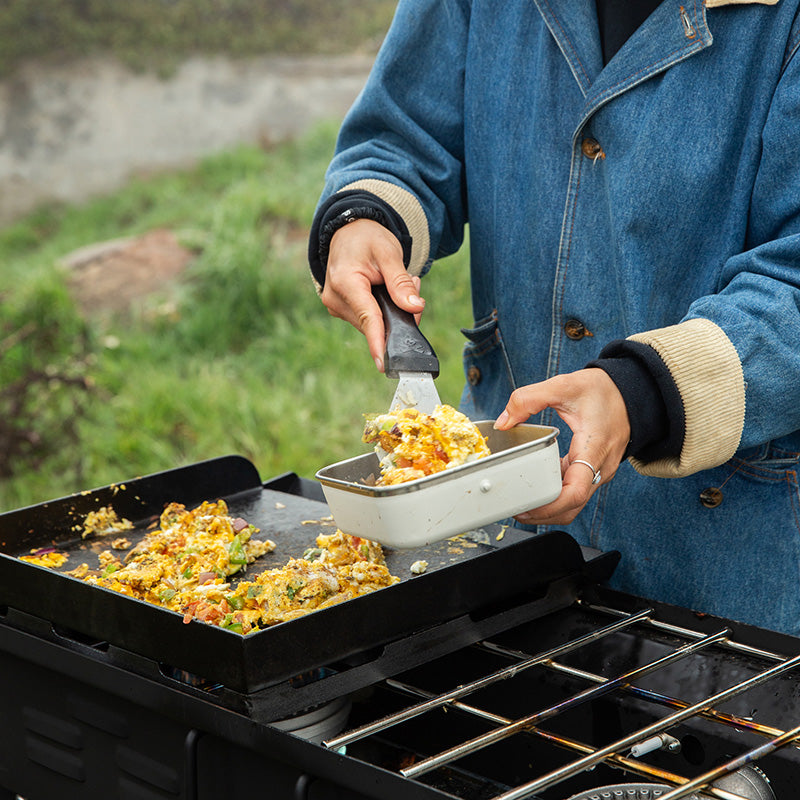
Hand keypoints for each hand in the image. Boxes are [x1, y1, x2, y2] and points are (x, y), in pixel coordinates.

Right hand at [320, 219, 424, 370]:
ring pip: (372, 323)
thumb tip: (414, 308)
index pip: (367, 317)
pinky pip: (367, 318)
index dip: (377, 342)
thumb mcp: (389, 253)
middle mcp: (335, 298)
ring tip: (398, 281)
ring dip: (391, 310)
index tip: (384, 363)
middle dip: (398, 313)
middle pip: (375, 322)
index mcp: (345, 282)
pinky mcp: (340, 310)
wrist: (347, 231)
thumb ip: (401, 282)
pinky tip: (387, 290)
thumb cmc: (367, 238)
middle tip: (414, 286)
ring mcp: (336, 307)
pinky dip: (382, 310)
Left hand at [493, 368, 629, 525]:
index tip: (528, 507)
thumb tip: (503, 421)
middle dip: (543, 512)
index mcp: (594, 449)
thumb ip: (529, 399)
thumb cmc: (603, 390)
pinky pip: (575, 491)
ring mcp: (598, 471)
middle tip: (516, 509)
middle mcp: (600, 467)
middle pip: (572, 505)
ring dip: (549, 508)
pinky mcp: (593, 470)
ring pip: (574, 503)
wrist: (629, 392)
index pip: (576, 492)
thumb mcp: (564, 385)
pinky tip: (537, 488)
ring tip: (522, 504)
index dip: (550, 506)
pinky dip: (556, 495)